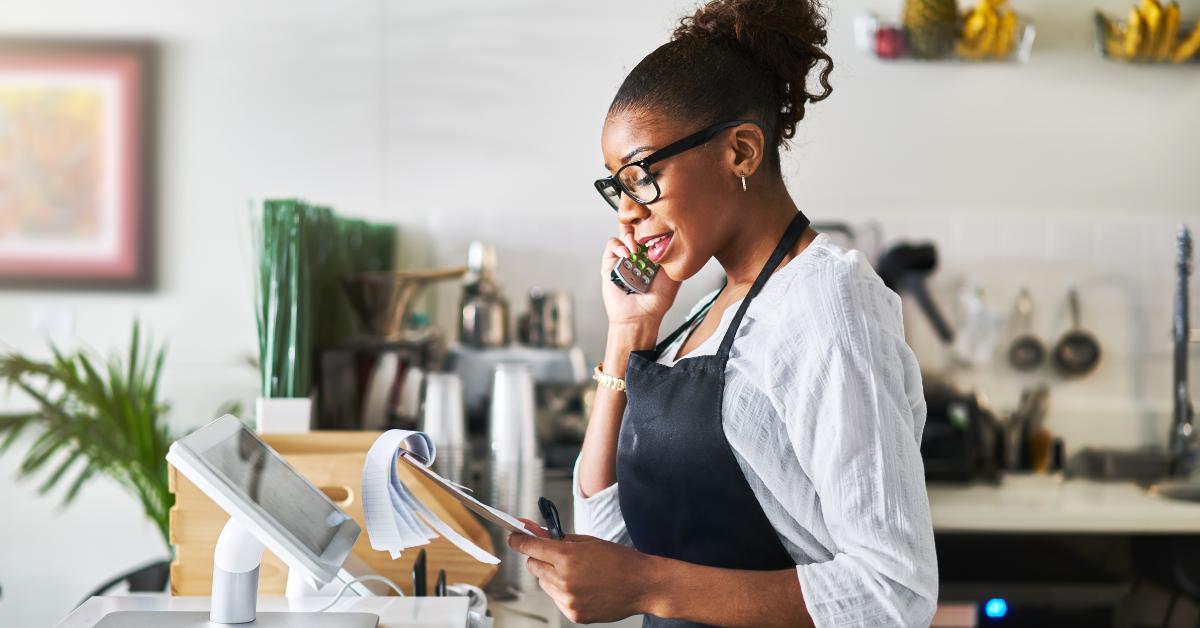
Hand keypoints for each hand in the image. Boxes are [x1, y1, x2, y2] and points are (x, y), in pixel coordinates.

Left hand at [509, 520, 656, 623]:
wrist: (642, 585)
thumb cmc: (619, 560)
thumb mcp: (588, 541)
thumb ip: (558, 538)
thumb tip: (535, 531)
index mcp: (568, 557)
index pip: (530, 547)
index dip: (519, 540)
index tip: (514, 537)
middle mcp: (564, 580)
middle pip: (533, 566)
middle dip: (539, 557)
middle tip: (555, 554)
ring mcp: (568, 600)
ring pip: (543, 583)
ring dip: (551, 576)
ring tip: (576, 573)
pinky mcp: (574, 614)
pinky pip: (556, 598)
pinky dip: (562, 591)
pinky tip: (582, 587)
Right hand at [600, 230, 679, 329]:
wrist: (640, 316)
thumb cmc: (657, 301)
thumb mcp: (675, 276)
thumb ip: (677, 259)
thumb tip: (682, 240)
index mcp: (652, 254)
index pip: (651, 231)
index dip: (654, 223)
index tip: (659, 221)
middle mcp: (637, 253)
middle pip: (636, 228)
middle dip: (640, 224)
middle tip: (646, 230)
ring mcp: (623, 257)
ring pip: (623, 233)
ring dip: (630, 235)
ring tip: (636, 248)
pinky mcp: (610, 263)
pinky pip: (612, 246)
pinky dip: (619, 246)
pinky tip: (627, 254)